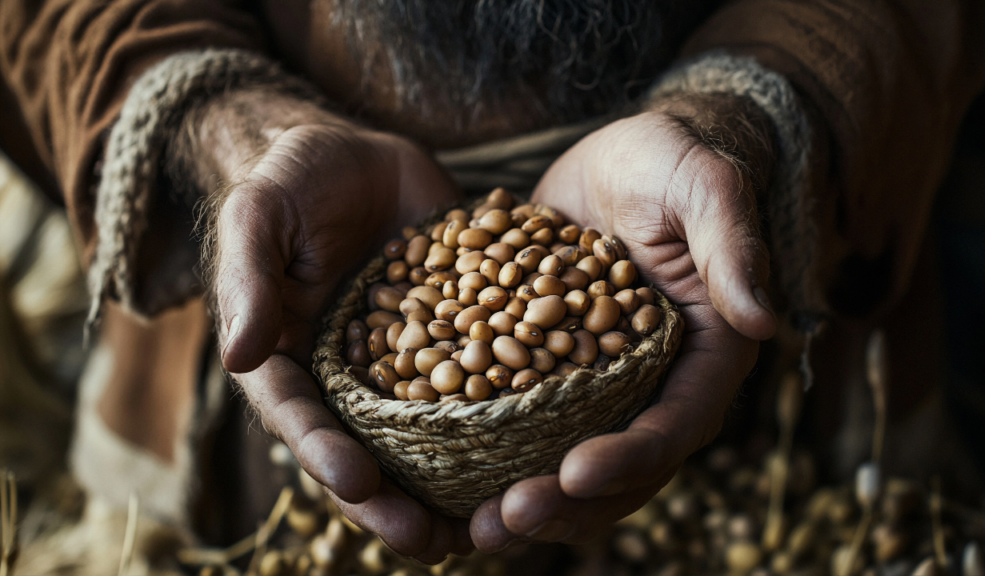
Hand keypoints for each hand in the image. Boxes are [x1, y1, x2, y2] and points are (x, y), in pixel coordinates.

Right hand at [196, 91, 469, 561]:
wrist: (359, 155)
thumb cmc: (292, 179)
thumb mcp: (259, 214)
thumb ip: (247, 278)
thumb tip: (236, 356)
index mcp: (292, 357)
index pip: (301, 418)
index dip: (324, 456)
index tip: (358, 484)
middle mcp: (351, 375)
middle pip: (368, 450)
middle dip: (395, 502)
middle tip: (433, 543)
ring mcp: (409, 361)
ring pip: (429, 435)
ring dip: (455, 484)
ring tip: (491, 525)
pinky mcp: (459, 337)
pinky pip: (483, 380)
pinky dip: (506, 419)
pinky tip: (542, 448)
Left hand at [470, 108, 777, 549]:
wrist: (625, 157)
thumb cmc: (675, 160)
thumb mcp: (704, 187)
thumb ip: (732, 246)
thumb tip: (763, 319)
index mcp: (704, 353)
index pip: (678, 422)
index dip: (632, 457)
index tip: (575, 473)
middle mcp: (654, 383)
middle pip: (621, 466)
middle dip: (567, 504)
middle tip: (505, 520)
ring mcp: (599, 384)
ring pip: (570, 461)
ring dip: (525, 498)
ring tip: (471, 527)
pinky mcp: (549, 369)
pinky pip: (525, 425)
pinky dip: (491, 454)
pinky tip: (441, 475)